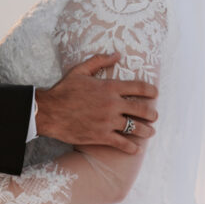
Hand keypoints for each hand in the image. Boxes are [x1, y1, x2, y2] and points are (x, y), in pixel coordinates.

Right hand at [36, 53, 157, 153]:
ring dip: (146, 131)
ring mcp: (108, 122)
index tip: (155, 93)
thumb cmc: (64, 90)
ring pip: (135, 128)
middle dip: (151, 113)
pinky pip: (122, 143)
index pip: (138, 88)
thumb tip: (117, 55)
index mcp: (109, 87)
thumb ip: (100, 61)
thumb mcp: (80, 70)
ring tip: (150, 132)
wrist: (49, 112)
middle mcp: (112, 104)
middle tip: (155, 116)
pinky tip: (136, 149)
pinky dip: (131, 147)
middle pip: (141, 109)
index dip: (150, 91)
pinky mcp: (101, 136)